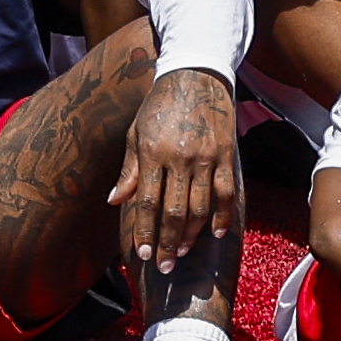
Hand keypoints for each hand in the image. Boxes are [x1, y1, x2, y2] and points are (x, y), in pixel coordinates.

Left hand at [108, 62, 237, 268]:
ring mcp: (205, 157)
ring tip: (182, 254)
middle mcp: (178, 157)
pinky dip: (222, 216)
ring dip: (191, 236)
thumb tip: (114, 201)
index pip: (145, 202)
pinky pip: (225, 193)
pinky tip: (215, 233)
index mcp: (152, 152)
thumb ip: (129, 169)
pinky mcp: (226, 154)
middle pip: (173, 212)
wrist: (195, 73)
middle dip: (167, 244)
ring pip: (200, 208)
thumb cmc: (160, 104)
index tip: (141, 255)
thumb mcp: (136, 132)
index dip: (144, 232)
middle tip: (164, 267)